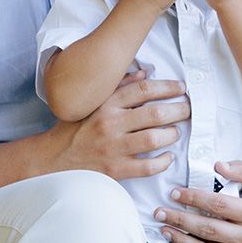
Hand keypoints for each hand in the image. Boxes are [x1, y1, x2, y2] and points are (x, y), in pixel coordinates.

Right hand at [55, 73, 189, 179]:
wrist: (53, 159)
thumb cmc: (75, 129)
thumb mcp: (92, 102)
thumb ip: (119, 87)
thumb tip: (145, 73)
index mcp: (106, 104)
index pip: (143, 89)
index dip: (167, 87)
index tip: (181, 88)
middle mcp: (110, 123)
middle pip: (154, 113)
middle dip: (178, 110)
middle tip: (187, 109)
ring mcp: (113, 148)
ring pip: (153, 138)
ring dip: (171, 134)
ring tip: (176, 131)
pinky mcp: (115, 170)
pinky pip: (147, 166)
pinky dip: (162, 161)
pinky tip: (167, 156)